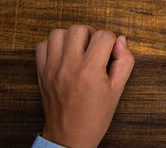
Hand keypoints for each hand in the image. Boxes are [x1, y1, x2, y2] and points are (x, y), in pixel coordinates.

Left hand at [35, 25, 134, 147]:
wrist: (70, 137)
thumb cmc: (96, 115)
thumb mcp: (118, 89)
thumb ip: (124, 61)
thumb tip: (121, 40)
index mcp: (90, 70)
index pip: (103, 35)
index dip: (111, 41)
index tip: (111, 54)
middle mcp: (69, 65)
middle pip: (79, 29)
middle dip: (91, 35)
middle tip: (95, 50)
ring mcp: (52, 68)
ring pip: (58, 33)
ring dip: (71, 37)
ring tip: (79, 50)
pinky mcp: (41, 72)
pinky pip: (42, 45)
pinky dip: (53, 45)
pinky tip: (64, 55)